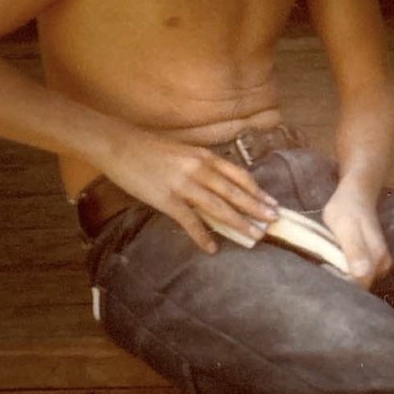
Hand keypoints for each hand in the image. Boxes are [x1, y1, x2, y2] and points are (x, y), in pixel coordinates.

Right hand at [98, 130, 279, 254]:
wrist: (119, 145)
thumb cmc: (150, 149)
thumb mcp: (183, 152)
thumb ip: (202, 166)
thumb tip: (220, 185)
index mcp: (204, 155)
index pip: (239, 175)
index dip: (257, 191)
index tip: (273, 203)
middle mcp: (199, 168)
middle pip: (234, 191)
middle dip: (256, 208)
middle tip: (274, 222)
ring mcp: (183, 183)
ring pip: (218, 206)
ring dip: (239, 222)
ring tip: (254, 236)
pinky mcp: (166, 198)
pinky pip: (189, 220)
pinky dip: (202, 235)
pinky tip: (212, 248)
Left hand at [321, 182, 391, 288]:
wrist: (356, 192)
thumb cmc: (347, 208)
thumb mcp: (345, 227)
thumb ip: (355, 250)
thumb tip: (362, 276)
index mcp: (377, 258)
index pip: (361, 287)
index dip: (342, 287)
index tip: (324, 279)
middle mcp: (382, 265)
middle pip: (362, 287)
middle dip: (342, 285)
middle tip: (321, 275)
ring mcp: (379, 264)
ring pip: (360, 281)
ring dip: (343, 279)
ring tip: (325, 270)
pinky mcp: (372, 261)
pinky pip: (359, 274)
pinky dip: (345, 273)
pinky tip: (333, 267)